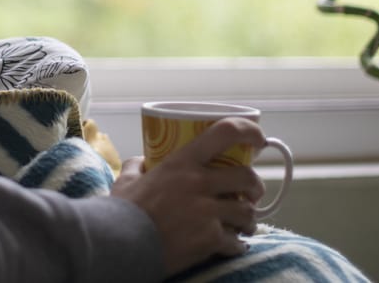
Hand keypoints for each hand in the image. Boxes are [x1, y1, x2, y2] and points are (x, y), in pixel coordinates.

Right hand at [111, 118, 266, 276]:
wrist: (121, 246)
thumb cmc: (123, 211)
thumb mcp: (127, 179)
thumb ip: (138, 166)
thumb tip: (142, 161)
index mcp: (182, 162)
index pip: (225, 132)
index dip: (249, 131)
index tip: (257, 139)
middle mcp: (199, 183)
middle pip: (247, 177)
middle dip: (255, 186)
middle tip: (252, 193)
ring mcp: (207, 213)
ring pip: (247, 212)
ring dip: (248, 219)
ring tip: (243, 224)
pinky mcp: (209, 240)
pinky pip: (236, 242)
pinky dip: (237, 245)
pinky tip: (232, 245)